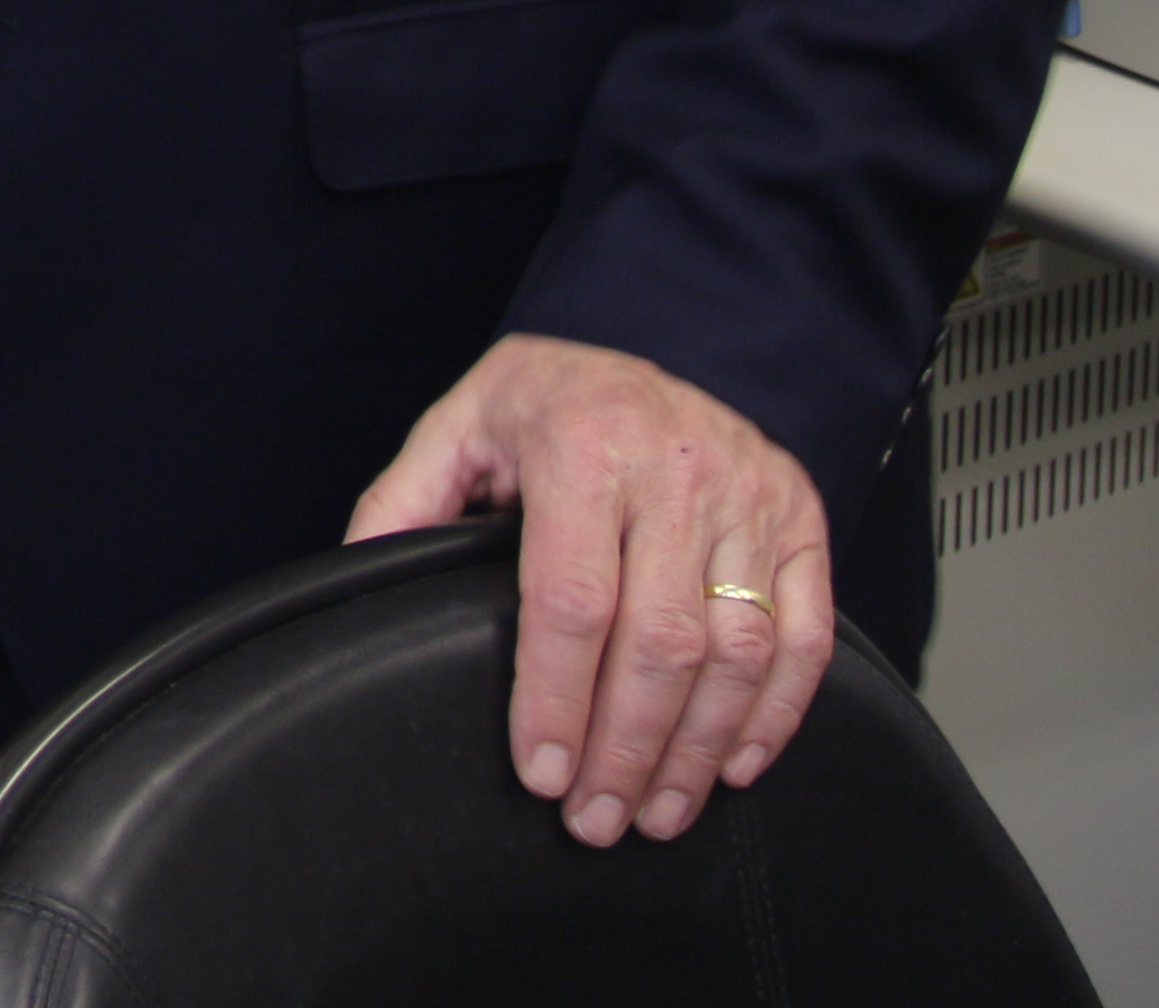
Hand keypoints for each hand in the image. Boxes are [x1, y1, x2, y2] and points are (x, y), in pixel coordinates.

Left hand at [346, 333, 834, 848]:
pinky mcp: (799, 514)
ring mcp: (750, 491)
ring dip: (697, 749)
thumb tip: (353, 581)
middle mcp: (676, 465)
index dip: (556, 698)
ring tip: (656, 813)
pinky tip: (733, 764)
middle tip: (597, 819)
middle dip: (626, 748)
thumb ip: (401, 504)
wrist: (643, 340)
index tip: (542, 772)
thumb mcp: (456, 428)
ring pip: (737, 648)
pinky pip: (805, 630)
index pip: (572, 598)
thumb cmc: (543, 400)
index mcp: (581, 445)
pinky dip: (777, 712)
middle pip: (660, 640)